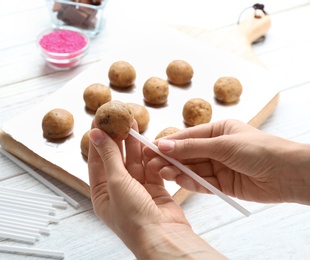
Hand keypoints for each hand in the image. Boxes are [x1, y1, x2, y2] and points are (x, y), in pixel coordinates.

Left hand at [88, 121, 224, 258]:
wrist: (163, 237)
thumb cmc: (134, 219)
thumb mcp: (116, 182)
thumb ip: (109, 156)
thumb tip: (97, 135)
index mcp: (102, 195)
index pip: (97, 162)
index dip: (98, 140)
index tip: (99, 121)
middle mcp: (118, 193)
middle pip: (116, 160)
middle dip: (117, 139)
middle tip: (118, 119)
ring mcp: (137, 191)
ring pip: (134, 162)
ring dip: (134, 144)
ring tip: (133, 124)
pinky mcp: (155, 190)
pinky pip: (151, 168)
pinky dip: (151, 157)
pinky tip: (148, 143)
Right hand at [144, 119, 309, 204]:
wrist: (287, 174)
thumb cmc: (260, 150)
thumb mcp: (221, 144)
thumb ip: (191, 147)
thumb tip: (163, 145)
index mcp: (217, 130)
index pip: (187, 136)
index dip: (168, 143)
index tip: (149, 148)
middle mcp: (216, 148)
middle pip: (187, 154)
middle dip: (169, 158)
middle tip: (150, 163)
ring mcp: (219, 166)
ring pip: (192, 169)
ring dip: (176, 171)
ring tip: (161, 172)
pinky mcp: (222, 184)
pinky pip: (201, 183)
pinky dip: (189, 182)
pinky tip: (178, 180)